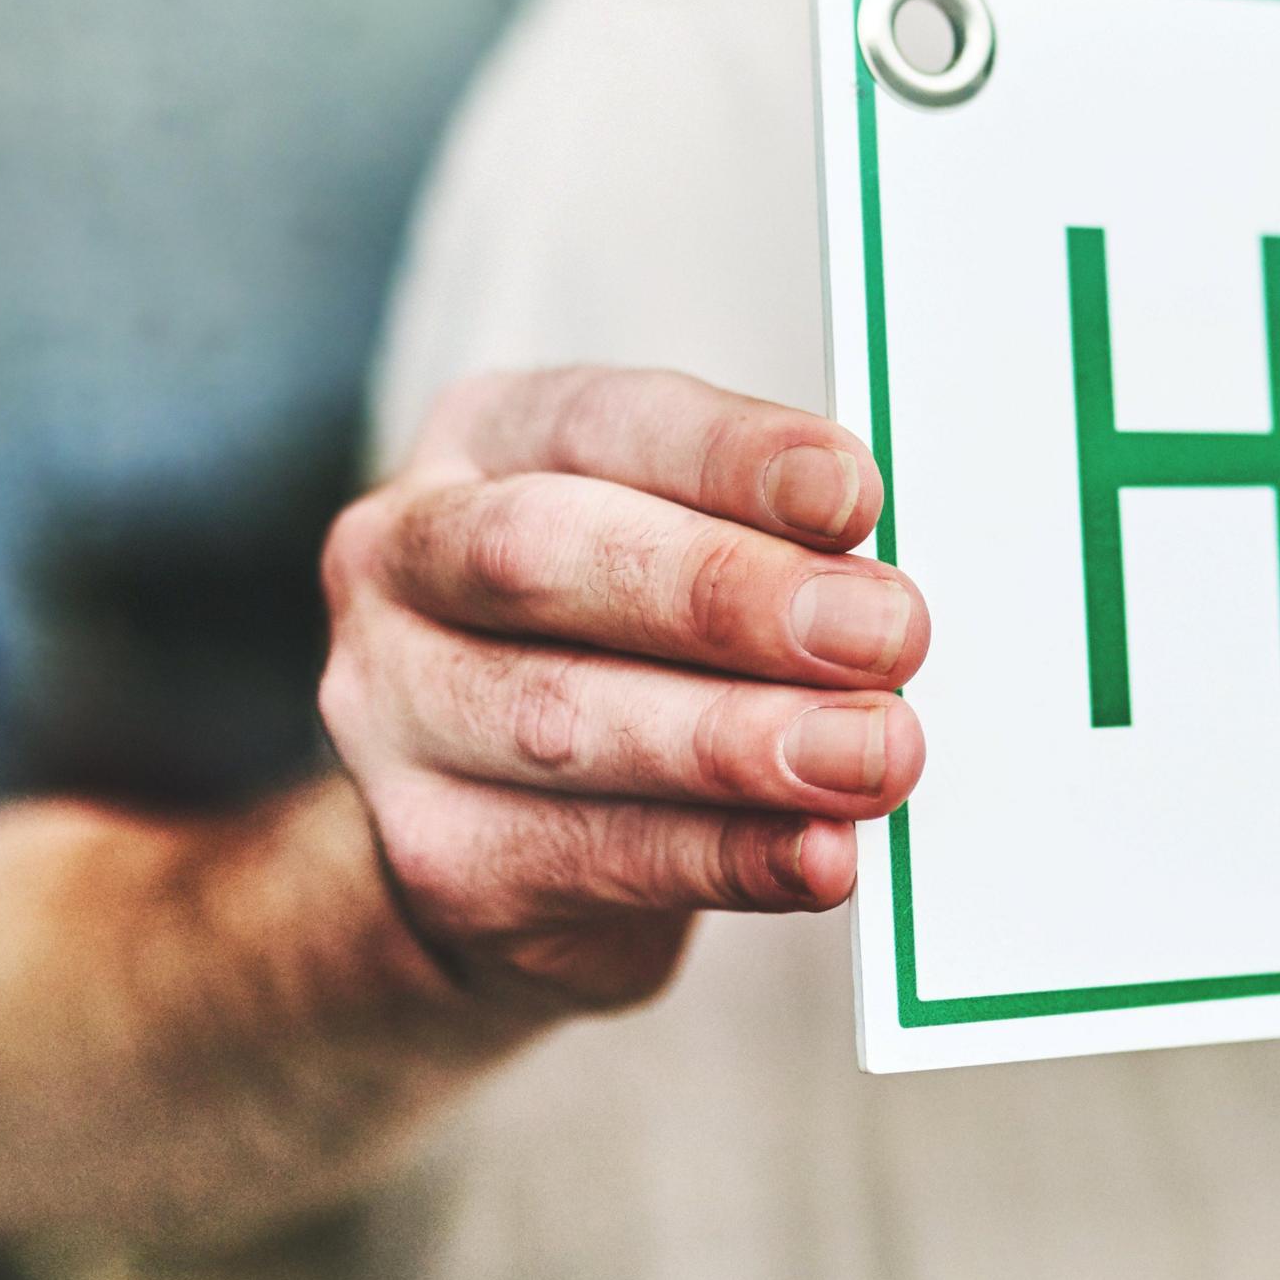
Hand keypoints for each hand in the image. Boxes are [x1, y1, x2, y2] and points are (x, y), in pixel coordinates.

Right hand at [317, 368, 926, 1011]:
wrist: (494, 844)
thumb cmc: (620, 653)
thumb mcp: (678, 557)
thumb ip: (764, 550)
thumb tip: (883, 591)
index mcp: (486, 438)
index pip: (608, 422)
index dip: (733, 458)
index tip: (854, 495)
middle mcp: (407, 557)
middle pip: (550, 557)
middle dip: (731, 598)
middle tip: (884, 633)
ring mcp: (395, 711)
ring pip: (563, 719)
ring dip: (741, 742)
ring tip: (872, 754)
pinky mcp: (433, 854)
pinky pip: (592, 856)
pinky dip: (724, 856)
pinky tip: (816, 854)